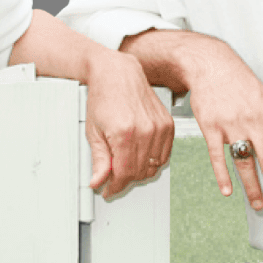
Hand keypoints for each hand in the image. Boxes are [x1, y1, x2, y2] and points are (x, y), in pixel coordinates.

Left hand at [82, 50, 175, 198]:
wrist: (117, 73)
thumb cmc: (104, 96)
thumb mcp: (94, 131)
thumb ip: (99, 160)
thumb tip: (98, 181)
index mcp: (125, 134)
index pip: (124, 174)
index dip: (115, 186)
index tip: (108, 189)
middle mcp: (146, 131)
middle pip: (139, 172)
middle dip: (125, 178)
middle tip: (113, 174)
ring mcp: (160, 127)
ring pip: (153, 166)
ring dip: (139, 170)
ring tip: (125, 162)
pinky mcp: (168, 124)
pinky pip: (165, 154)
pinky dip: (153, 159)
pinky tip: (140, 154)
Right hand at [148, 31, 262, 211]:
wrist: (212, 65)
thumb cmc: (241, 83)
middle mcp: (255, 120)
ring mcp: (232, 124)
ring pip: (245, 163)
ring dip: (253, 187)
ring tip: (259, 204)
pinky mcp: (211, 127)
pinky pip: (218, 157)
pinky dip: (223, 176)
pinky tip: (229, 191)